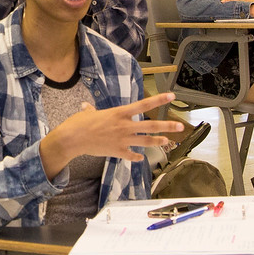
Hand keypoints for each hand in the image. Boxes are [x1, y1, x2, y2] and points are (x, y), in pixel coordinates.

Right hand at [40, 92, 181, 173]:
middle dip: (167, 126)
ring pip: (145, 141)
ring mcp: (122, 140)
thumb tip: (87, 107)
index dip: (159, 100)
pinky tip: (140, 158)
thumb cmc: (79, 123)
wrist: (73, 139)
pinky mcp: (117, 152)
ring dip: (158, 141)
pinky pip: (131, 155)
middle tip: (180, 126)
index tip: (172, 96)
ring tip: (168, 141)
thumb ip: (91, 110)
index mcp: (119, 113)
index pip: (143, 104)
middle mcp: (124, 126)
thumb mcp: (87, 113)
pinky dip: (136, 156)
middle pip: (151, 126)